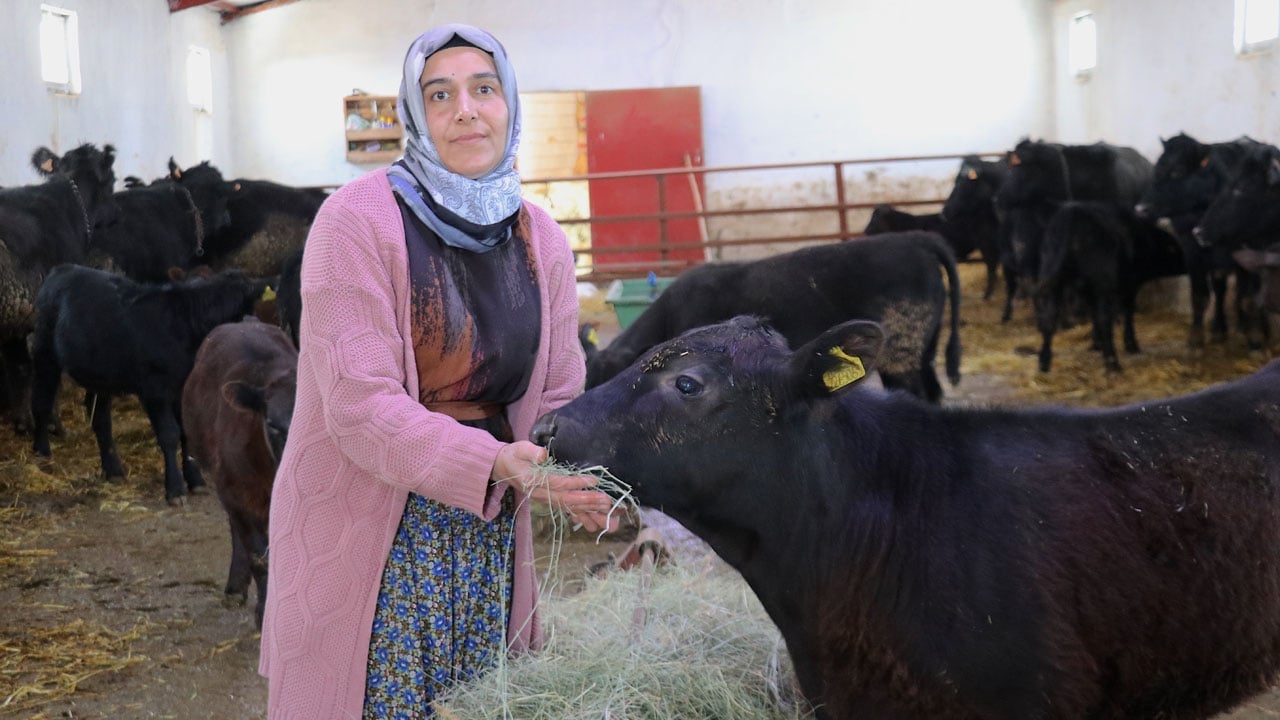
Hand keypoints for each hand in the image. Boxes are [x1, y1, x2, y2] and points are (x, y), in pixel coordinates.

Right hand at [493, 441, 619, 532]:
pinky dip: (581, 517)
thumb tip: (543, 455)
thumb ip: (530, 451)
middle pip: (566, 499)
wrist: (503, 468)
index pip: (557, 483)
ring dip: (588, 512)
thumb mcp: (519, 449)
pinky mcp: (550, 501)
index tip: (593, 481)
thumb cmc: (514, 456)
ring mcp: (546, 500)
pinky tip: (596, 523)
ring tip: (606, 514)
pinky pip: (566, 511)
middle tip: (606, 502)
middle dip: (588, 501)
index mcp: (533, 481)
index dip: (575, 483)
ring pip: (569, 508)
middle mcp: (541, 494)